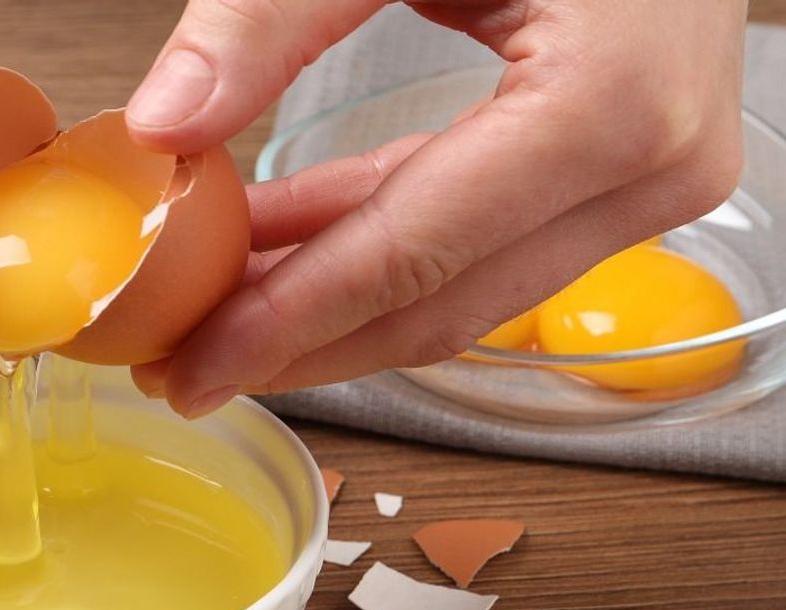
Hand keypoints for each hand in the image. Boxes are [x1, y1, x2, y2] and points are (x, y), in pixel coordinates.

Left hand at [126, 0, 746, 417]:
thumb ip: (273, 16)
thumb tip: (166, 122)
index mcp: (610, 102)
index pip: (412, 257)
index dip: (290, 323)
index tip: (197, 366)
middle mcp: (650, 167)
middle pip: (440, 305)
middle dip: (300, 344)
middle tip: (187, 368)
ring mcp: (645, 177)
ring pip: (460, 288)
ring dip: (330, 303)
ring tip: (215, 314)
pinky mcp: (619, 169)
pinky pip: (478, 237)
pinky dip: (376, 245)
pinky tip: (281, 247)